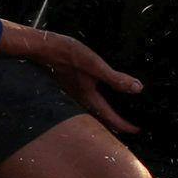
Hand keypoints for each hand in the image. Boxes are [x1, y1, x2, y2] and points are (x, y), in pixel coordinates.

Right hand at [0, 20, 142, 134]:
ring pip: (92, 110)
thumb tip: (137, 88)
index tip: (137, 130)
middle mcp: (80, 99)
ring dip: (105, 114)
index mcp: (88, 97)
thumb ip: (115, 78)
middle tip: (128, 126)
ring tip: (116, 114)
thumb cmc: (66, 55)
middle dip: (114, 123)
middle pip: (100, 118)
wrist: (40, 47)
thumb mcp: (94, 65)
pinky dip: (96, 102)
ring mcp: (73, 93)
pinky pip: (86, 100)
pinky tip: (97, 94)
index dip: (124, 125)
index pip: (110, 117)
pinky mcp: (69, 85)